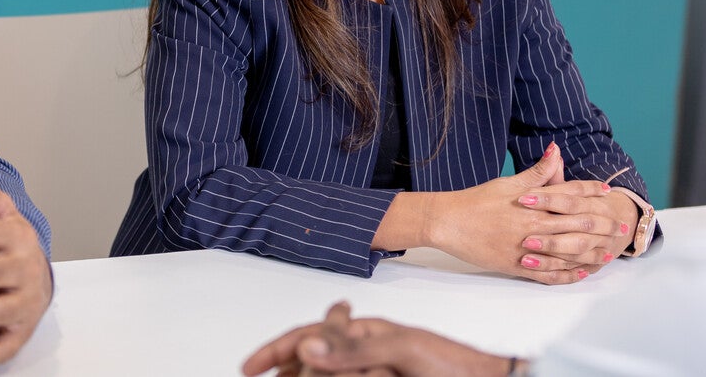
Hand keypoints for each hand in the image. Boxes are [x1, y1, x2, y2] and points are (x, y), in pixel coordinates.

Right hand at [243, 302, 507, 376]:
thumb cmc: (456, 367)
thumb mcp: (402, 350)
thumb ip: (353, 348)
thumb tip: (308, 345)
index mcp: (366, 332)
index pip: (309, 335)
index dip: (277, 351)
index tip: (249, 369)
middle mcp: (364, 354)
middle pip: (314, 361)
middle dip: (297, 369)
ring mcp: (372, 374)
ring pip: (328, 375)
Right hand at [423, 144, 626, 284]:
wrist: (448, 221)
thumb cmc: (477, 200)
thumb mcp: (508, 183)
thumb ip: (536, 172)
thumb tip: (556, 150)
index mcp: (533, 202)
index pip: (569, 195)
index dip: (590, 192)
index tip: (607, 193)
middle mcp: (534, 224)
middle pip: (577, 224)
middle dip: (601, 226)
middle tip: (620, 227)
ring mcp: (527, 247)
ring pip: (568, 252)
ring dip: (591, 253)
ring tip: (608, 254)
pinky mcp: (517, 266)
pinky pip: (548, 273)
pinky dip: (567, 274)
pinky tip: (580, 274)